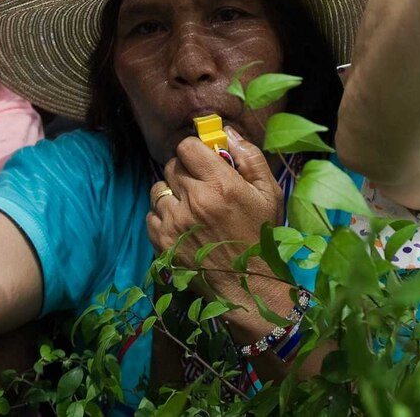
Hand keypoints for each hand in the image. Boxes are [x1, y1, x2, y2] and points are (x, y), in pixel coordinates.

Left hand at [148, 129, 285, 316]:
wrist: (249, 287)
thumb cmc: (261, 236)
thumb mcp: (268, 192)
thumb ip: (249, 156)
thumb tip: (227, 131)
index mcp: (221, 184)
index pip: (187, 146)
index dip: (195, 150)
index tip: (203, 159)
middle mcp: (194, 200)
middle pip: (172, 165)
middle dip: (185, 170)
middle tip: (201, 184)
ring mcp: (175, 223)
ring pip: (159, 189)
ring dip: (172, 193)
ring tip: (190, 206)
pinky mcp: (163, 244)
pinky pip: (151, 215)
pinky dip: (163, 217)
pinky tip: (183, 225)